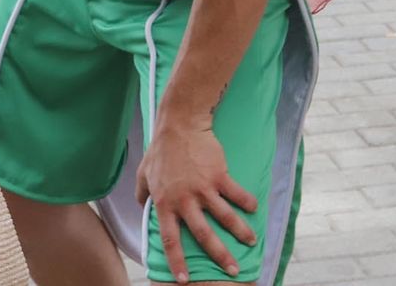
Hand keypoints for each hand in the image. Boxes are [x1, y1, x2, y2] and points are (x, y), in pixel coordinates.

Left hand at [135, 115, 257, 282]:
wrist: (180, 125)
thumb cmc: (161, 150)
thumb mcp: (143, 173)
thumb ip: (141, 193)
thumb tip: (141, 206)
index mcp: (165, 204)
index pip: (170, 239)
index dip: (177, 261)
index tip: (184, 280)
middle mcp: (184, 200)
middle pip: (204, 235)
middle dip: (219, 256)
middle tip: (232, 271)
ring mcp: (203, 188)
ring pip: (225, 217)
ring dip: (240, 231)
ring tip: (251, 241)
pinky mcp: (219, 175)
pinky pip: (236, 193)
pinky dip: (246, 202)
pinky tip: (254, 209)